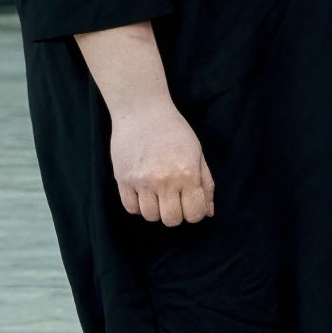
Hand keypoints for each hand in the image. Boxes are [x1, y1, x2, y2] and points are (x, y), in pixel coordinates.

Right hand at [110, 98, 214, 226]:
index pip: (194, 214)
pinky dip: (139, 206)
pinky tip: (144, 192)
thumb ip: (206, 184)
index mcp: (187, 173)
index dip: (194, 213)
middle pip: (171, 220)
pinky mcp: (122, 180)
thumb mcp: (198, 153)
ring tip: (159, 193)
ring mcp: (141, 182)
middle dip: (176, 214)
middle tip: (175, 200)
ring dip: (156, 210)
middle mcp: (164, 181)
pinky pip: (131, 208)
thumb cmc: (175, 131)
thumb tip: (209, 212)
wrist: (143, 112)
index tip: (191, 204)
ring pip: (150, 216)